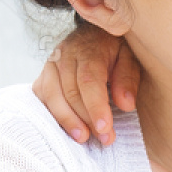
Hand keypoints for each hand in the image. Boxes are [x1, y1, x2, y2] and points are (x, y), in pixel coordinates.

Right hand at [30, 23, 141, 144]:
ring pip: (53, 96)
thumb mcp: (129, 57)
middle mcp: (65, 55)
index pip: (89, 80)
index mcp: (88, 49)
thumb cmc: (114, 49)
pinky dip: (52, 115)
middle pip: (71, 92)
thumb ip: (128, 79)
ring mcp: (50, 65)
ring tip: (83, 138)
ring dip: (67, 120)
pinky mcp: (42, 76)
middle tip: (105, 139)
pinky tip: (66, 129)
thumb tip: (126, 105)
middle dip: (87, 119)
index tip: (105, 128)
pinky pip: (42, 98)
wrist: (92, 32)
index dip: (96, 106)